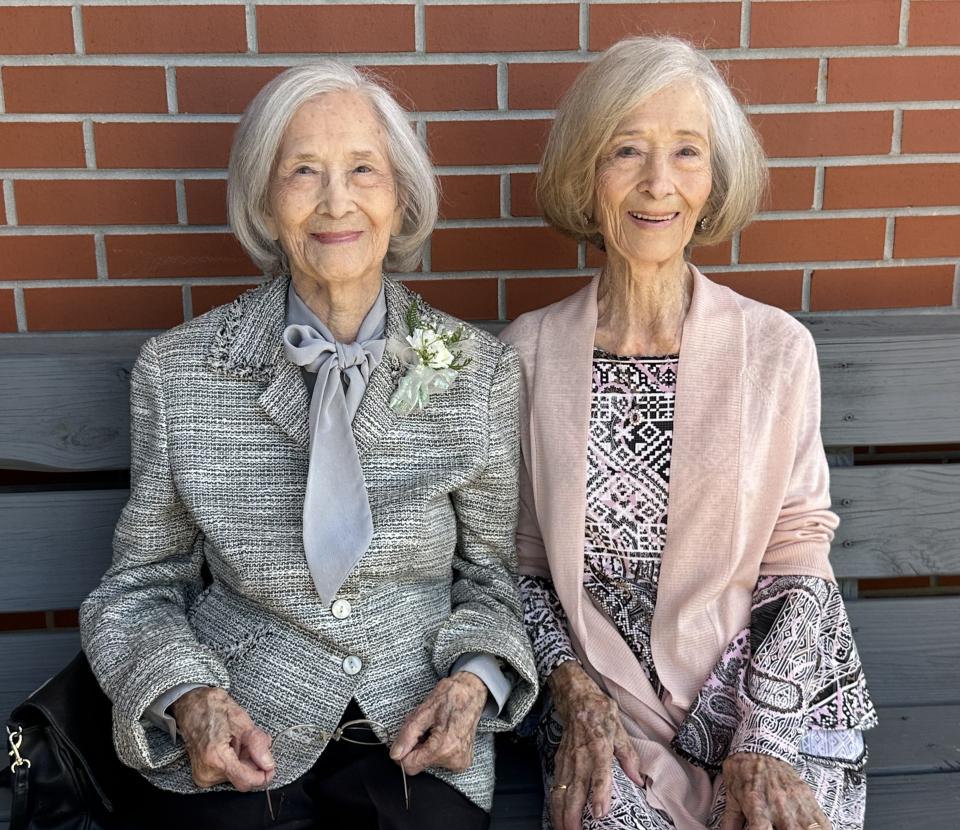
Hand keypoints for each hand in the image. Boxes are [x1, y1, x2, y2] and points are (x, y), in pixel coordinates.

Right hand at [172, 686, 275, 791]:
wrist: (191, 706)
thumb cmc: (213, 708)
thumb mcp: (242, 721)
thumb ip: (257, 744)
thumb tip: (269, 764)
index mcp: (215, 757)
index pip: (245, 781)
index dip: (263, 776)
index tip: (271, 768)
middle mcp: (206, 771)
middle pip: (242, 779)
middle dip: (253, 763)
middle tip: (252, 744)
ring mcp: (202, 775)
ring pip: (236, 777)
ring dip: (244, 761)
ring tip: (238, 741)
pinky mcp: (202, 775)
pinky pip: (227, 774)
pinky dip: (235, 762)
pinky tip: (231, 747)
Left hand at [389, 671, 486, 774]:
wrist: (471, 692)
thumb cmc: (450, 697)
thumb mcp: (423, 711)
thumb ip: (407, 735)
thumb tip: (395, 754)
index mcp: (444, 747)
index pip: (411, 766)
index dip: (403, 753)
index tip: (408, 738)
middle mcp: (454, 759)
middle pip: (420, 764)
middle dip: (417, 747)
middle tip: (426, 728)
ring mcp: (460, 762)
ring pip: (428, 763)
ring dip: (427, 747)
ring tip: (436, 729)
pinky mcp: (462, 762)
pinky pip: (439, 762)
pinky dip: (437, 750)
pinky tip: (443, 734)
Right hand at [547, 661, 643, 829]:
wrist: (573, 694)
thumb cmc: (598, 711)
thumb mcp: (619, 728)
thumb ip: (629, 755)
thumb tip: (639, 780)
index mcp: (599, 746)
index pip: (599, 773)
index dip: (599, 794)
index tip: (599, 813)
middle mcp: (581, 755)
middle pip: (575, 789)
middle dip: (573, 815)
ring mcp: (567, 759)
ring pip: (562, 790)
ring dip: (561, 813)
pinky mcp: (559, 760)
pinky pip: (556, 785)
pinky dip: (554, 803)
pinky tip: (556, 816)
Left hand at [721, 752, 830, 829]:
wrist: (760, 743)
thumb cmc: (743, 769)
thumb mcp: (731, 793)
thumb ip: (730, 820)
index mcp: (756, 804)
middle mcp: (778, 804)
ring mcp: (796, 800)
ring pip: (810, 828)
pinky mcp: (807, 796)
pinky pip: (822, 821)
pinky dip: (820, 829)